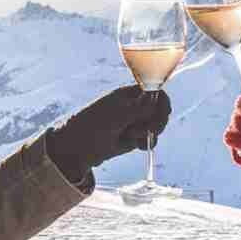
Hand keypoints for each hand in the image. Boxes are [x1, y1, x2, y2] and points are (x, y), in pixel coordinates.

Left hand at [47, 85, 171, 181]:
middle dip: (158, 120)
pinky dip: (145, 143)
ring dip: (148, 132)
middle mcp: (134, 107)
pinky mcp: (133, 138)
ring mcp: (134, 123)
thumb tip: (157, 100)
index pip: (155, 92)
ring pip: (155, 126)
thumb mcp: (117, 114)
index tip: (164, 111)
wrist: (77, 147)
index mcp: (129, 95)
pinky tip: (135, 145)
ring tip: (131, 136)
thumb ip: (139, 108)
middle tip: (151, 129)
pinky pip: (149, 139)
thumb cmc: (93, 124)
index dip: (162, 101)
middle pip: (159, 110)